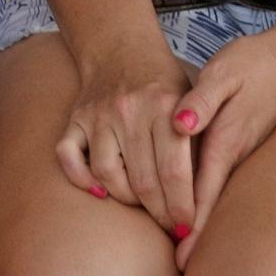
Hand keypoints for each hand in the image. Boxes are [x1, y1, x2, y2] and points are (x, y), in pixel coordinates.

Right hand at [57, 36, 197, 238]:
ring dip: (126, 198)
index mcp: (165, 106)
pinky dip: (80, 178)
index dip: (183, 207)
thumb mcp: (192, 103)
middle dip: (160, 213)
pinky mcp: (76, 118)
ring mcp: (99, 115)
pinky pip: (68, 156)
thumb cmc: (165, 85)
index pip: (175, 172)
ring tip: (142, 204)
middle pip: (143, 180)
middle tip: (170, 226)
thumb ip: (199, 143)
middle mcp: (130, 111)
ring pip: (107, 174)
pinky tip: (99, 191)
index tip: (189, 227)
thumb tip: (207, 201)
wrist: (122, 48)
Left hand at [170, 28, 275, 270]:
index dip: (192, 224)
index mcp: (226, 139)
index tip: (182, 254)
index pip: (204, 190)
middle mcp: (237, 154)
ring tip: (192, 254)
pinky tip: (207, 216)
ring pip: (223, 197)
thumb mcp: (222, 72)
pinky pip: (228, 183)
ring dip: (208, 224)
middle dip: (199, 236)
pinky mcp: (249, 149)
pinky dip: (216, 203)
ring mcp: (246, 154)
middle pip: (215, 203)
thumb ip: (200, 99)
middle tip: (184, 270)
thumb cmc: (251, 64)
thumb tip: (180, 123)